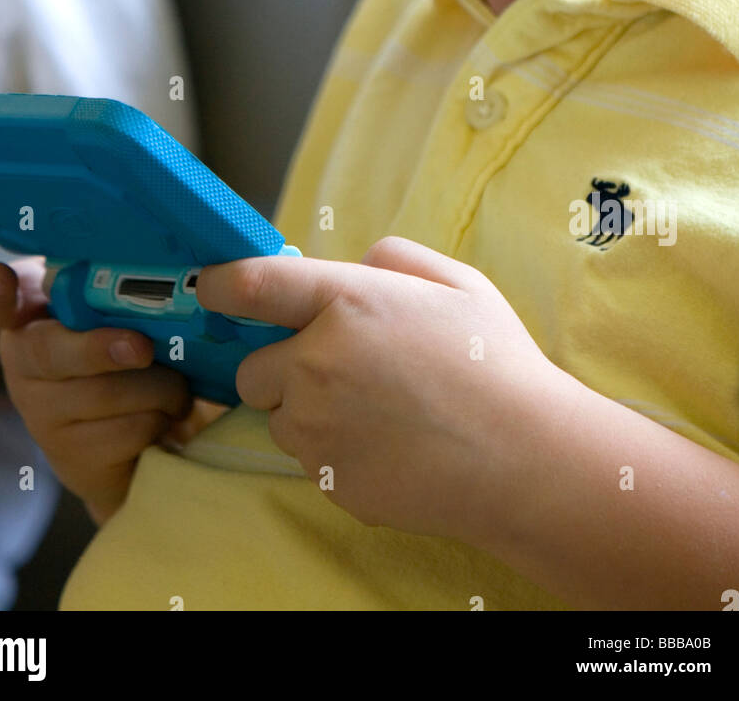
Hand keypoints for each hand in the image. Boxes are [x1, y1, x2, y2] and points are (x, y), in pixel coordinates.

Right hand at [0, 257, 193, 522]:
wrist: (127, 436)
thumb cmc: (122, 348)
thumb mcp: (113, 308)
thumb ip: (115, 285)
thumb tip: (150, 277)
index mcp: (29, 313)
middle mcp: (22, 365)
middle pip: (51, 353)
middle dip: (100, 349)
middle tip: (142, 349)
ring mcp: (42, 418)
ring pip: (107, 394)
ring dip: (161, 385)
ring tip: (174, 383)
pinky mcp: (73, 459)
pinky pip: (129, 431)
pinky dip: (162, 417)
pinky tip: (164, 413)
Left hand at [195, 236, 558, 545]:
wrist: (526, 461)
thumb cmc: (496, 365)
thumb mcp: (455, 282)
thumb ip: (391, 259)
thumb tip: (350, 268)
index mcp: (346, 303)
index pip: (247, 284)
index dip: (218, 283)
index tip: (212, 288)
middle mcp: (316, 365)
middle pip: (250, 368)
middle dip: (281, 366)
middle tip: (341, 368)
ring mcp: (318, 429)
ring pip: (279, 418)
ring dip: (307, 412)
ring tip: (378, 410)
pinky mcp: (326, 479)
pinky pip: (308, 459)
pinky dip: (333, 450)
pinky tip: (388, 444)